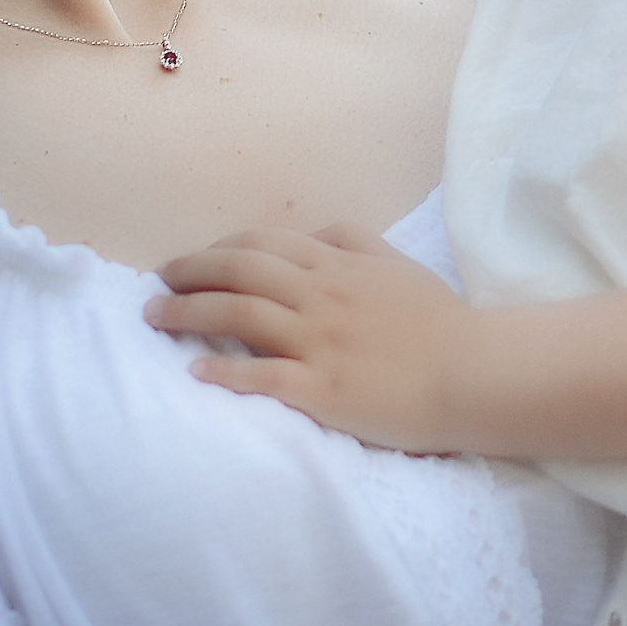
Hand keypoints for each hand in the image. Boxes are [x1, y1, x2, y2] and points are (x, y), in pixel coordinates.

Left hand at [145, 226, 475, 452]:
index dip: (219, 248)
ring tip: (155, 318)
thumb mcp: (399, 265)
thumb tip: (316, 235)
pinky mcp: (321, 390)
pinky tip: (195, 372)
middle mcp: (320, 297)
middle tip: (157, 282)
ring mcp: (319, 342)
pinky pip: (262, 376)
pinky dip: (224, 371)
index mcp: (337, 266)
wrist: (471, 371)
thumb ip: (355, 243)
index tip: (192, 260)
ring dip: (189, 313)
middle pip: (240, 271)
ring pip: (240, 315)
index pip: (263, 244)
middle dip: (190, 272)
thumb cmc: (439, 321)